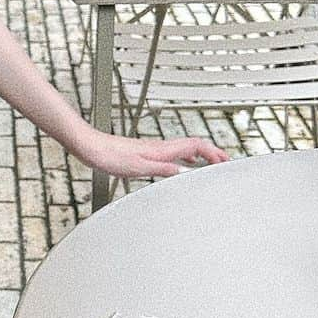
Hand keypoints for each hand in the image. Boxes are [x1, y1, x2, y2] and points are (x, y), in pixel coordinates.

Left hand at [80, 130, 227, 179]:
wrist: (90, 147)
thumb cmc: (109, 155)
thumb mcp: (139, 167)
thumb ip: (163, 169)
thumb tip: (185, 173)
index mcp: (162, 149)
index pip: (197, 145)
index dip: (214, 152)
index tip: (227, 161)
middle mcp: (160, 147)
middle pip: (194, 145)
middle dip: (212, 153)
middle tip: (224, 163)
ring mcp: (153, 149)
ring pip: (184, 150)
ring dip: (200, 156)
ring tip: (209, 165)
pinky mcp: (145, 153)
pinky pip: (172, 155)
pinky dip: (184, 159)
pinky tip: (180, 167)